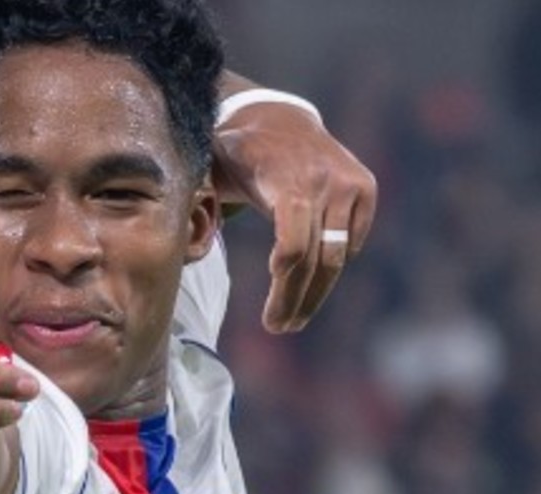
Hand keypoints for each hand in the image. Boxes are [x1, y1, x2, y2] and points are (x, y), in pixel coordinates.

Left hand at [213, 101, 376, 332]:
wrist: (282, 119)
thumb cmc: (235, 155)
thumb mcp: (208, 168)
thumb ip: (195, 200)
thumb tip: (175, 242)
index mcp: (282, 177)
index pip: (292, 243)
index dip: (284, 282)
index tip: (269, 314)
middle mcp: (323, 179)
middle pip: (315, 259)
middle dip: (296, 300)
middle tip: (278, 327)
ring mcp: (349, 184)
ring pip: (337, 258)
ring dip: (316, 295)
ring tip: (294, 320)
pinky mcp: (365, 189)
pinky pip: (351, 243)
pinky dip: (331, 266)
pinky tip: (311, 285)